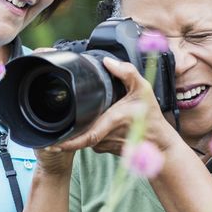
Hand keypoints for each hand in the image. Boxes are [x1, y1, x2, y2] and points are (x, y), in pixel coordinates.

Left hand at [45, 58, 173, 156]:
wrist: (159, 143)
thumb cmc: (151, 118)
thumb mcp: (144, 89)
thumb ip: (127, 72)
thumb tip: (108, 62)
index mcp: (111, 121)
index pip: (85, 137)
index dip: (68, 142)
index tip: (53, 143)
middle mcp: (105, 137)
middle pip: (78, 134)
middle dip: (65, 130)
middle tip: (53, 124)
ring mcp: (104, 145)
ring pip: (84, 134)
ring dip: (79, 127)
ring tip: (76, 114)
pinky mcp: (105, 149)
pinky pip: (91, 138)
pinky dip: (89, 129)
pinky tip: (93, 120)